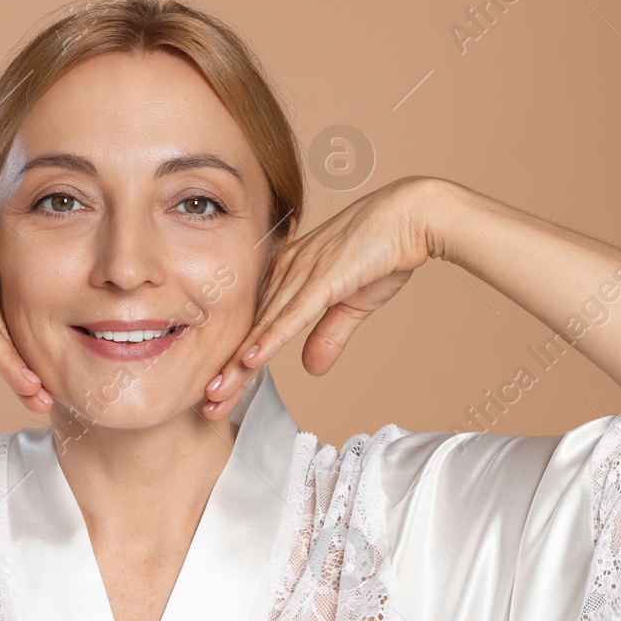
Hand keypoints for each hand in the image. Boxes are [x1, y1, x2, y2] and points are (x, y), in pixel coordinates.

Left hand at [201, 177, 446, 418]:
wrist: (412, 215)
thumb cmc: (384, 252)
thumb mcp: (352, 304)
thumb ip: (328, 335)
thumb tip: (309, 369)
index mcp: (289, 274)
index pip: (258, 326)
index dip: (238, 362)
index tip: (222, 392)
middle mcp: (287, 272)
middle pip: (253, 330)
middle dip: (229, 370)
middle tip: (209, 404)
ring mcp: (303, 273)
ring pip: (265, 327)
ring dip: (240, 364)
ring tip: (218, 393)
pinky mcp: (324, 277)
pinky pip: (292, 314)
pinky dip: (270, 338)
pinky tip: (250, 360)